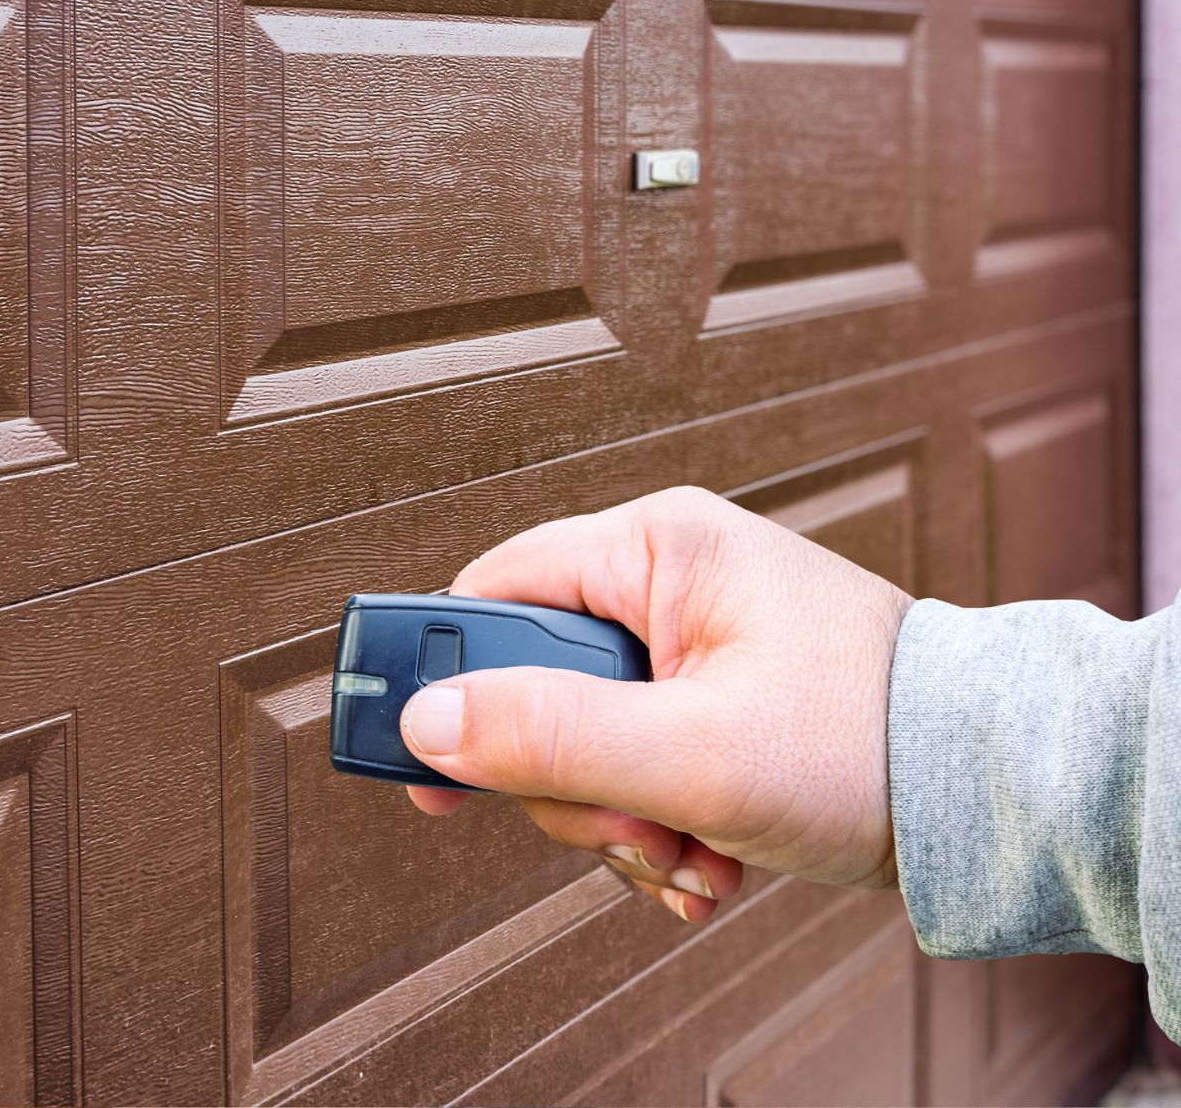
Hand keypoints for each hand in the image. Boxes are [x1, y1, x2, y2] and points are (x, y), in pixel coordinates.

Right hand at [401, 487, 912, 922]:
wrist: (977, 783)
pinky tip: (705, 849)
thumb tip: (431, 720)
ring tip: (687, 844)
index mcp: (660, 549)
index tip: (422, 754)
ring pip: (582, 740)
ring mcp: (687, 642)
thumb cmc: (871, 737)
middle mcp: (669, 582)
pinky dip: (655, 819)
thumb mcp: (694, 749)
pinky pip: (633, 760)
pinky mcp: (705, 694)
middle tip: (630, 816)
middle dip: (571, 778)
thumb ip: (551, 735)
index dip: (449, 677)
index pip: (498, 591)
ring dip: (620, 814)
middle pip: (536, 684)